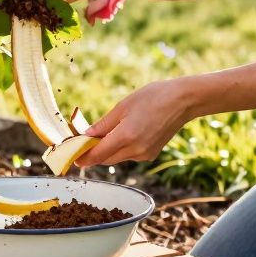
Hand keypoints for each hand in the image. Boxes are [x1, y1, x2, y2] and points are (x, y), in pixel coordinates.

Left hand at [74, 78, 194, 167]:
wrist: (183, 101)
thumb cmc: (153, 97)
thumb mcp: (123, 106)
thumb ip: (103, 124)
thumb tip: (86, 135)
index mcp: (126, 137)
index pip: (97, 155)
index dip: (82, 158)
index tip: (72, 157)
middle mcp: (136, 150)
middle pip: (106, 159)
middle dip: (92, 153)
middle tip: (81, 143)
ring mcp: (145, 154)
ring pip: (117, 158)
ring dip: (107, 150)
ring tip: (100, 135)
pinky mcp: (151, 154)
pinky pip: (129, 155)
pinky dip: (120, 148)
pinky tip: (121, 134)